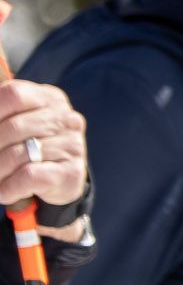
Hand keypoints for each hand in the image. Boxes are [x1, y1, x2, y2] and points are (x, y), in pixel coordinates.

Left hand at [0, 82, 88, 238]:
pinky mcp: (72, 172)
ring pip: (19, 154)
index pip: (13, 94)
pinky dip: (9, 187)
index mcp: (49, 98)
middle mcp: (66, 118)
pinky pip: (30, 176)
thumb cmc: (27, 146)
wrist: (57, 179)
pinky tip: (5, 191)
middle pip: (13, 127)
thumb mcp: (14, 122)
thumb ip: (1, 112)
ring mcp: (73, 144)